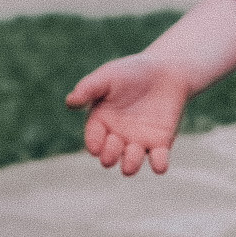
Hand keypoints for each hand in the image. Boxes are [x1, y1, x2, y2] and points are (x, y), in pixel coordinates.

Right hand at [68, 54, 193, 176]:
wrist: (165, 70)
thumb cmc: (132, 71)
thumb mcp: (108, 75)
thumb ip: (89, 88)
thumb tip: (70, 101)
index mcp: (100, 122)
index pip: (94, 138)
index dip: (94, 144)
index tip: (95, 147)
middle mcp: (117, 136)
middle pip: (110, 154)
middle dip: (109, 155)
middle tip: (113, 148)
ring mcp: (139, 142)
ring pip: (132, 162)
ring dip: (130, 164)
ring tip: (130, 161)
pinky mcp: (161, 143)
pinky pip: (159, 160)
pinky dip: (159, 165)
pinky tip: (159, 166)